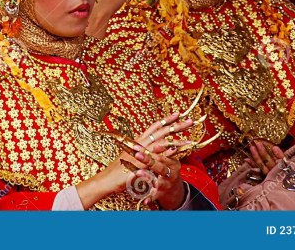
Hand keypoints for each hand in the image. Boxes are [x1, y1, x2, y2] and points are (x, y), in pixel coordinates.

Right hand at [75, 113, 192, 208]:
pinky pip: (155, 156)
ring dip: (175, 137)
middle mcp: (139, 144)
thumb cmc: (117, 171)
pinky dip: (165, 152)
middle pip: (160, 131)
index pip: (154, 127)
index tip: (177, 114)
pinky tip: (176, 149)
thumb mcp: (129, 159)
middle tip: (189, 120)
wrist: (106, 181)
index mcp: (138, 141)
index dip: (165, 120)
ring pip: (161, 141)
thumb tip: (145, 149)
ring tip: (188, 136)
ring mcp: (140, 152)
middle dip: (175, 125)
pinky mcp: (140, 163)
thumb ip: (139, 153)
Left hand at [244, 139, 294, 175]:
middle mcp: (280, 174)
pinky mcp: (268, 177)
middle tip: (257, 143)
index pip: (285, 163)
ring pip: (263, 167)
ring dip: (257, 157)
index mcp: (290, 170)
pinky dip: (253, 165)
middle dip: (263, 153)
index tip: (275, 147)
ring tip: (252, 147)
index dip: (279, 156)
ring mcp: (273, 176)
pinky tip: (246, 159)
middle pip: (271, 164)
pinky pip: (258, 172)